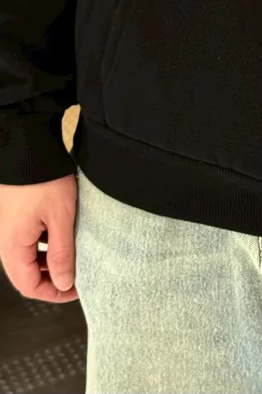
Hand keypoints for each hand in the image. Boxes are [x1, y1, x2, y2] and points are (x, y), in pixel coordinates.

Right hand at [0, 174, 78, 302]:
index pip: (30, 287)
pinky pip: (28, 238)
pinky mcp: (14, 215)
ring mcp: (8, 227)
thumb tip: (64, 283)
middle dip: (52, 277)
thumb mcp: (60, 218)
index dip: (54, 293)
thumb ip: (62, 254)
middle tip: (77, 272)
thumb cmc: (42, 179)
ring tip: (74, 251)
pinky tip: (62, 232)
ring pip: (28, 256)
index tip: (76, 288)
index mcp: (13, 248)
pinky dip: (44, 242)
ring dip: (49, 259)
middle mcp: (6, 241)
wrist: (26, 146)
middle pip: (27, 274)